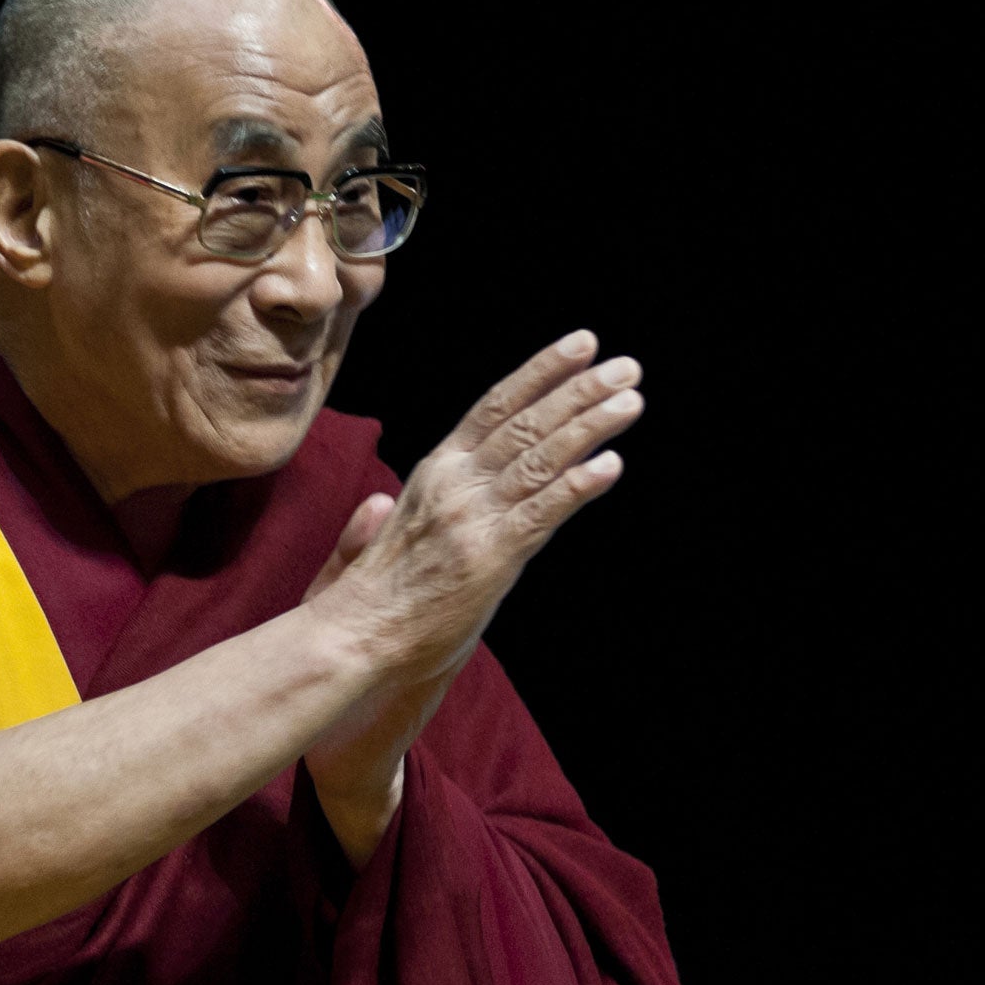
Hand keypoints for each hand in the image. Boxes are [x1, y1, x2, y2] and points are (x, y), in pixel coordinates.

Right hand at [301, 331, 641, 853]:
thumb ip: (381, 521)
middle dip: (579, 390)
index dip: (540, 373)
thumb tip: (379, 502)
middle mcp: (455, 484)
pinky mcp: (492, 557)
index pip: (493, 407)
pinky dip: (577, 486)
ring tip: (629, 400)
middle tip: (626, 367)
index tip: (580, 346)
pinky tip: (610, 465)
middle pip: (525, 422)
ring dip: (589, 426)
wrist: (355, 638)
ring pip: (541, 458)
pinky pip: (543, 512)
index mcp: (433, 473)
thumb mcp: (374, 547)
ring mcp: (474, 518)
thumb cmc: (365, 600)